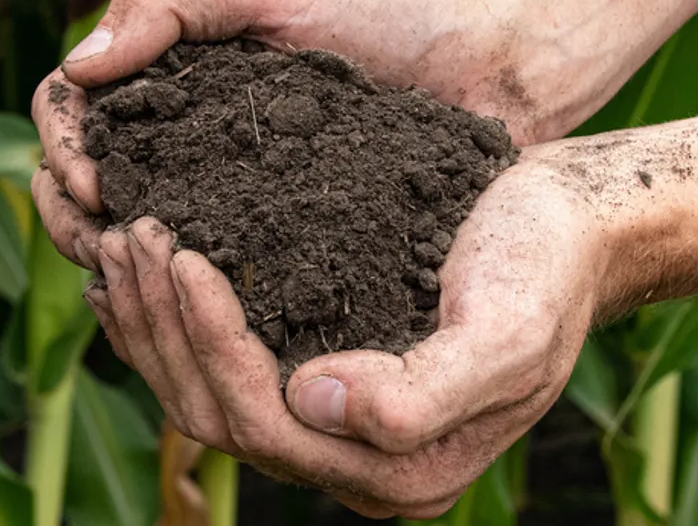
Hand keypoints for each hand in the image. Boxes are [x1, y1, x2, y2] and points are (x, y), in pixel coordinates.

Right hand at [31, 0, 606, 271]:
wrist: (494, 52)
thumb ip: (174, 2)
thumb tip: (78, 68)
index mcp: (176, 73)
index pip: (77, 111)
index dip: (63, 147)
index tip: (88, 183)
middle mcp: (197, 138)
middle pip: (98, 185)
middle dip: (80, 215)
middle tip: (106, 241)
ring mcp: (242, 193)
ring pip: (152, 239)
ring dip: (127, 265)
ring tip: (143, 282)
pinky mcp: (293, 240)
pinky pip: (225, 272)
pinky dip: (193, 295)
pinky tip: (196, 314)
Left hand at [73, 152, 605, 517]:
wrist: (575, 228)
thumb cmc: (547, 270)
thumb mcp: (507, 333)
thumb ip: (423, 396)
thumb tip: (313, 403)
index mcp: (401, 467)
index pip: (266, 423)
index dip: (210, 343)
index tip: (182, 253)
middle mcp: (357, 459)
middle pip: (220, 417)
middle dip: (164, 329)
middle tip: (130, 234)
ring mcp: (336, 422)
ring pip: (209, 394)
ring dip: (155, 323)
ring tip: (122, 240)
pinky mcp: (324, 371)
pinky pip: (226, 364)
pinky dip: (175, 322)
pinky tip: (145, 276)